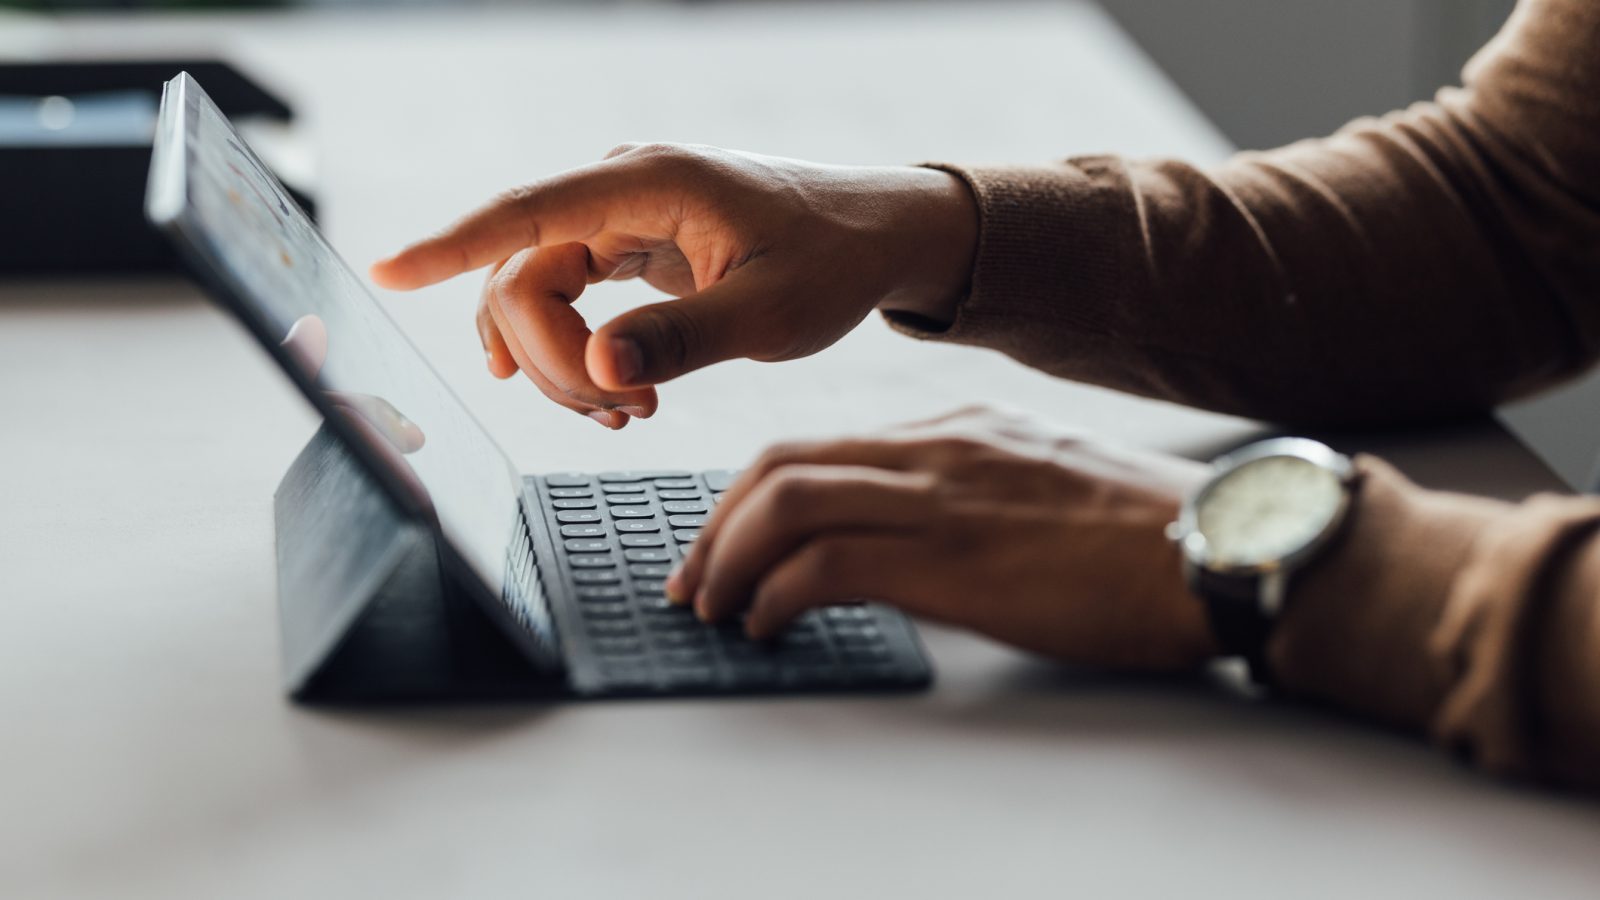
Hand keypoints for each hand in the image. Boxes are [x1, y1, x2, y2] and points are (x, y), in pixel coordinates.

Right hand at [371, 143, 976, 427]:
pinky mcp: (631, 245)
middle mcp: (623, 188)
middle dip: (550, 358)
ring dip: (563, 365)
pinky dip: (578, 353)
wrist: (877, 239)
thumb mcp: (770, 314)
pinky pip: (568, 298)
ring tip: (629, 412)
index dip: (449, 246)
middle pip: (523, 275)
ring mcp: (623, 216)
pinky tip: (609, 394)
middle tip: (621, 414)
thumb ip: (684, 339)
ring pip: (538, 294)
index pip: (525, 214)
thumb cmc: (833, 263)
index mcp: (651, 182)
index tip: (384, 271)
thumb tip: (600, 366)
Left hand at [667, 406, 1219, 669]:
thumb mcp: (1044, 483)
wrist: (1222, 545)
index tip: (727, 540)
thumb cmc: (1147, 534)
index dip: (750, 496)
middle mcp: (937, 448)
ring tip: (714, 608)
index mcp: (957, 428)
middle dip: (715, 523)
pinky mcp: (954, 557)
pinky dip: (775, 594)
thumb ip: (972, 490)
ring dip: (728, 559)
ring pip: (786, 502)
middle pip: (780, 464)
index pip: (819, 446)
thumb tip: (912, 535)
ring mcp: (943, 496)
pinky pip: (826, 562)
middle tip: (693, 578)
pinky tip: (769, 626)